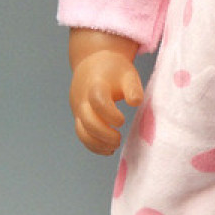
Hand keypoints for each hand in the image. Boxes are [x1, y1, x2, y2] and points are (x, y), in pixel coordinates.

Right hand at [68, 29, 144, 154]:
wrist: (93, 65)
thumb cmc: (114, 71)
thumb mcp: (128, 74)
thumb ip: (133, 88)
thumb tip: (136, 102)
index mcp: (96, 85)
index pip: (97, 100)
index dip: (109, 114)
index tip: (122, 120)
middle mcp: (83, 98)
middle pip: (87, 120)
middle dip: (103, 134)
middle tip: (119, 139)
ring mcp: (78, 109)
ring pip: (81, 131)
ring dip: (97, 143)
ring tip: (114, 146)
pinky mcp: (78, 117)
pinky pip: (82, 134)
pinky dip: (93, 145)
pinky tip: (108, 149)